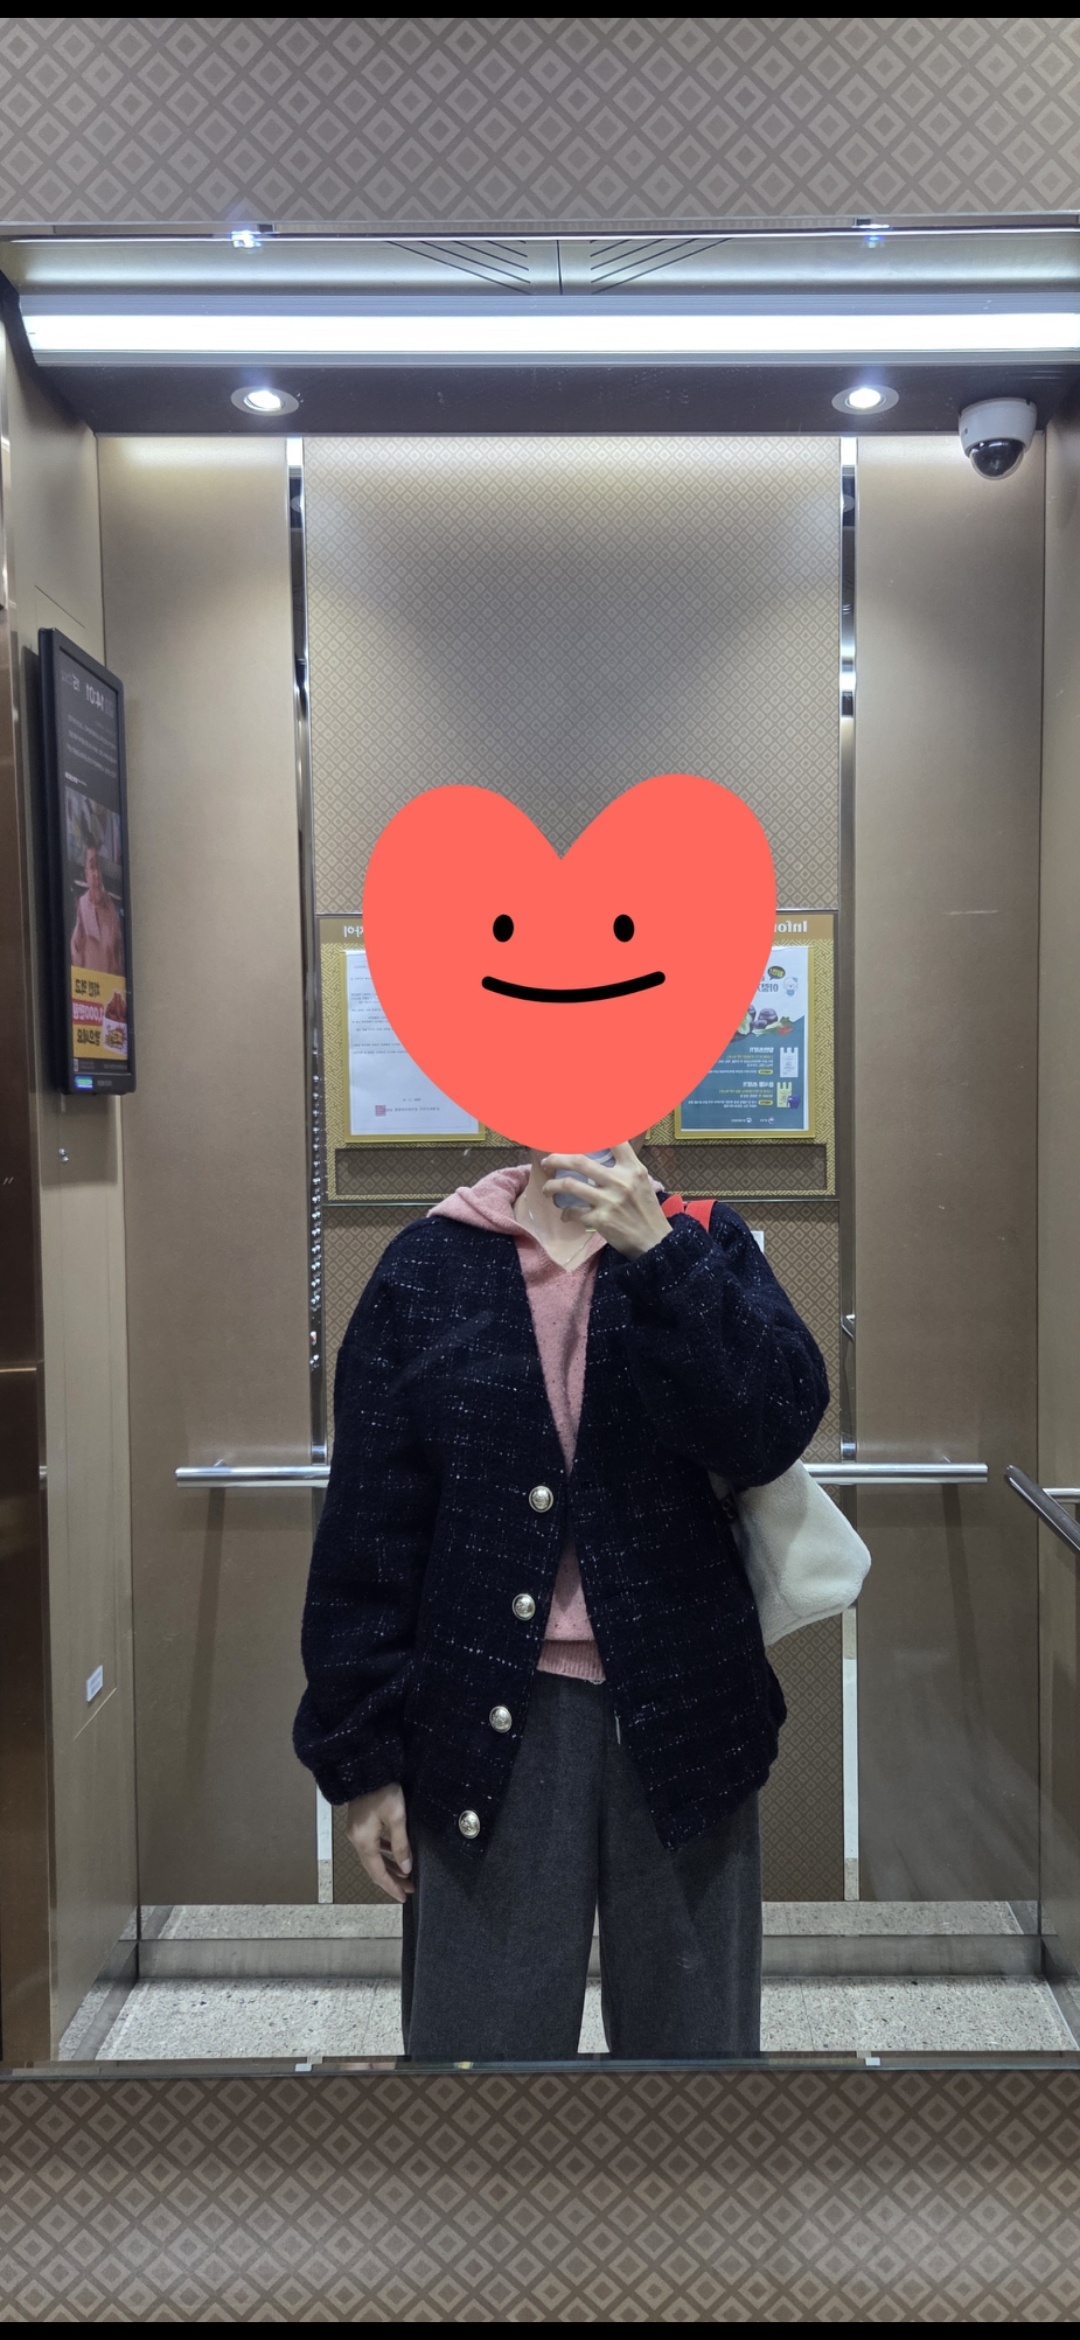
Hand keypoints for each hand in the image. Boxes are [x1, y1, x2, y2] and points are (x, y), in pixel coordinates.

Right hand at [345, 1782, 413, 1901]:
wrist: (367, 1768)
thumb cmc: (383, 1791)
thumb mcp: (396, 1817)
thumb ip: (401, 1845)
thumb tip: (406, 1869)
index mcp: (364, 1841)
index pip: (377, 1872)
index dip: (391, 1886)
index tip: (403, 1897)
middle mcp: (356, 1840)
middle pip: (374, 1868)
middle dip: (392, 1880)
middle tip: (409, 1889)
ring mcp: (357, 1832)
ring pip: (373, 1857)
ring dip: (389, 1867)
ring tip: (406, 1875)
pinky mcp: (360, 1824)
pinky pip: (372, 1846)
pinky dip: (384, 1854)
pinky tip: (394, 1854)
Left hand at [541, 1141, 671, 1260]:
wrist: (654, 1241)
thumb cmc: (646, 1210)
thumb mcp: (641, 1182)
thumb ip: (624, 1167)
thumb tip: (601, 1152)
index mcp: (633, 1169)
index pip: (615, 1141)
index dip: (594, 1131)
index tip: (575, 1131)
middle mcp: (621, 1181)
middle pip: (579, 1161)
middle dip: (556, 1159)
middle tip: (547, 1162)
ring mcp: (609, 1201)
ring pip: (569, 1185)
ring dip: (551, 1186)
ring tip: (547, 1189)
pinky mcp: (601, 1220)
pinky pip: (573, 1212)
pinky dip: (565, 1213)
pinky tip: (565, 1214)